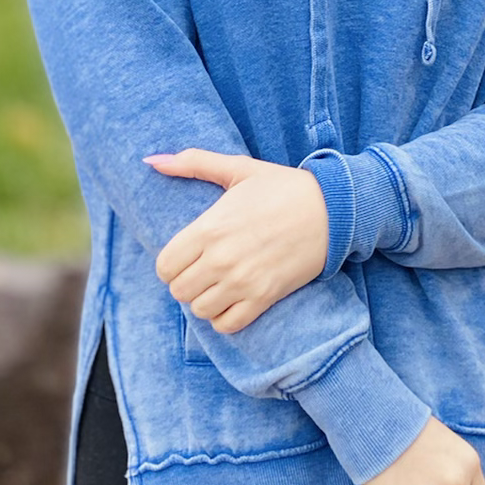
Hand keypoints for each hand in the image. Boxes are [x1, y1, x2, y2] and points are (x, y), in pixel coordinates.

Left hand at [148, 149, 328, 333]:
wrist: (332, 208)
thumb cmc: (283, 187)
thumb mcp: (239, 168)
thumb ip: (193, 162)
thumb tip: (151, 160)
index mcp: (210, 227)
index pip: (165, 265)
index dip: (172, 263)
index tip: (187, 256)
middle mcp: (221, 259)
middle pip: (179, 291)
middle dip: (186, 281)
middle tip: (203, 269)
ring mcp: (243, 281)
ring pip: (200, 310)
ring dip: (205, 300)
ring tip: (218, 284)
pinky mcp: (265, 297)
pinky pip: (228, 325)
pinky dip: (225, 317)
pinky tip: (233, 299)